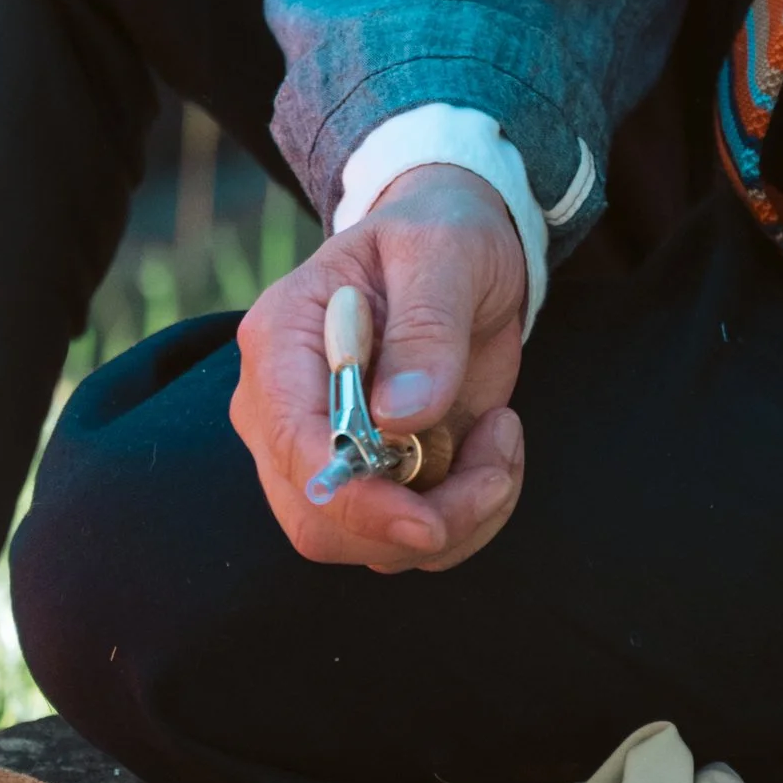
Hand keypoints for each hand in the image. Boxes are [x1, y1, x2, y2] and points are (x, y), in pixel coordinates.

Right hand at [231, 163, 527, 572]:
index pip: (291, 443)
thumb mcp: (445, 251)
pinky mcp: (374, 480)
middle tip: (498, 464)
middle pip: (319, 520)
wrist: (461, 254)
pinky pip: (410, 540)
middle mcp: (284, 411)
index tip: (427, 521)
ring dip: (456, 519)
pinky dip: (468, 517)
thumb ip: (425, 328)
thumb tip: (398, 417)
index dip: (352, 497)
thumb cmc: (441, 236)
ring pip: (368, 545)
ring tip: (502, 438)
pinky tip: (494, 449)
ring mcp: (326, 454)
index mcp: (281, 342)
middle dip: (417, 523)